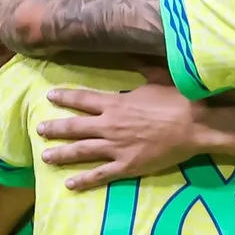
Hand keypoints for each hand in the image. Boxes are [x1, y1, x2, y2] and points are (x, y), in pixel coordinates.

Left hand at [37, 82, 205, 190]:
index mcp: (116, 103)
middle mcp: (109, 125)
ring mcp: (116, 147)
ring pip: (81, 151)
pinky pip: (100, 174)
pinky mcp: (127, 166)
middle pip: (74, 127)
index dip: (65, 97)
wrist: (195, 125)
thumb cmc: (178, 99)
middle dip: (54, 128)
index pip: (83, 100)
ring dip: (61, 154)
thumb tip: (129, 51)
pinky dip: (83, 180)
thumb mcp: (158, 76)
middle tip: (39, 130)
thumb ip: (140, 67)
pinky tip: (69, 184)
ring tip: (45, 156)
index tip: (50, 97)